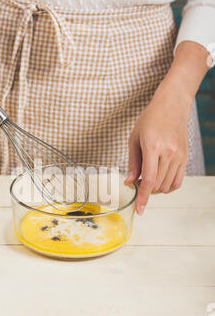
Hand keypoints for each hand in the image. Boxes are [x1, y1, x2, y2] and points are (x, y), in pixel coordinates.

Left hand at [125, 85, 190, 214]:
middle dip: (145, 190)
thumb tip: (130, 182)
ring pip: (167, 186)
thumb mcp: (134, 138)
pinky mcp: (185, 158)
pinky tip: (159, 180)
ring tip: (147, 178)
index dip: (143, 198)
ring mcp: (179, 156)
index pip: (149, 180)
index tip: (139, 210)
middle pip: (157, 185)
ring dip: (155, 189)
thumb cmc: (150, 119)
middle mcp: (168, 153)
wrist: (172, 105)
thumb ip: (133, 162)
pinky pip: (177, 181)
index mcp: (152, 147)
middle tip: (137, 182)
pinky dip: (167, 186)